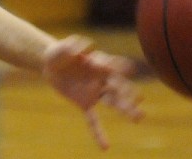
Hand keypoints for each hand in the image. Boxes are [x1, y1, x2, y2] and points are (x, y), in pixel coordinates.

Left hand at [42, 35, 143, 149]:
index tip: (128, 69)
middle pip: (118, 86)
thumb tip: (85, 48)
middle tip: (140, 99)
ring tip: (139, 117)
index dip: (118, 66)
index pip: (112, 64)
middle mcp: (101, 78)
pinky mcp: (85, 103)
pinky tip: (105, 146)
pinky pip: (93, 120)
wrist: (51, 65)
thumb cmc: (59, 53)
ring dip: (125, 109)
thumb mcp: (63, 47)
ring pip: (112, 102)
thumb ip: (73, 45)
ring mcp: (95, 92)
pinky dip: (98, 132)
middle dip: (128, 92)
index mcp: (99, 62)